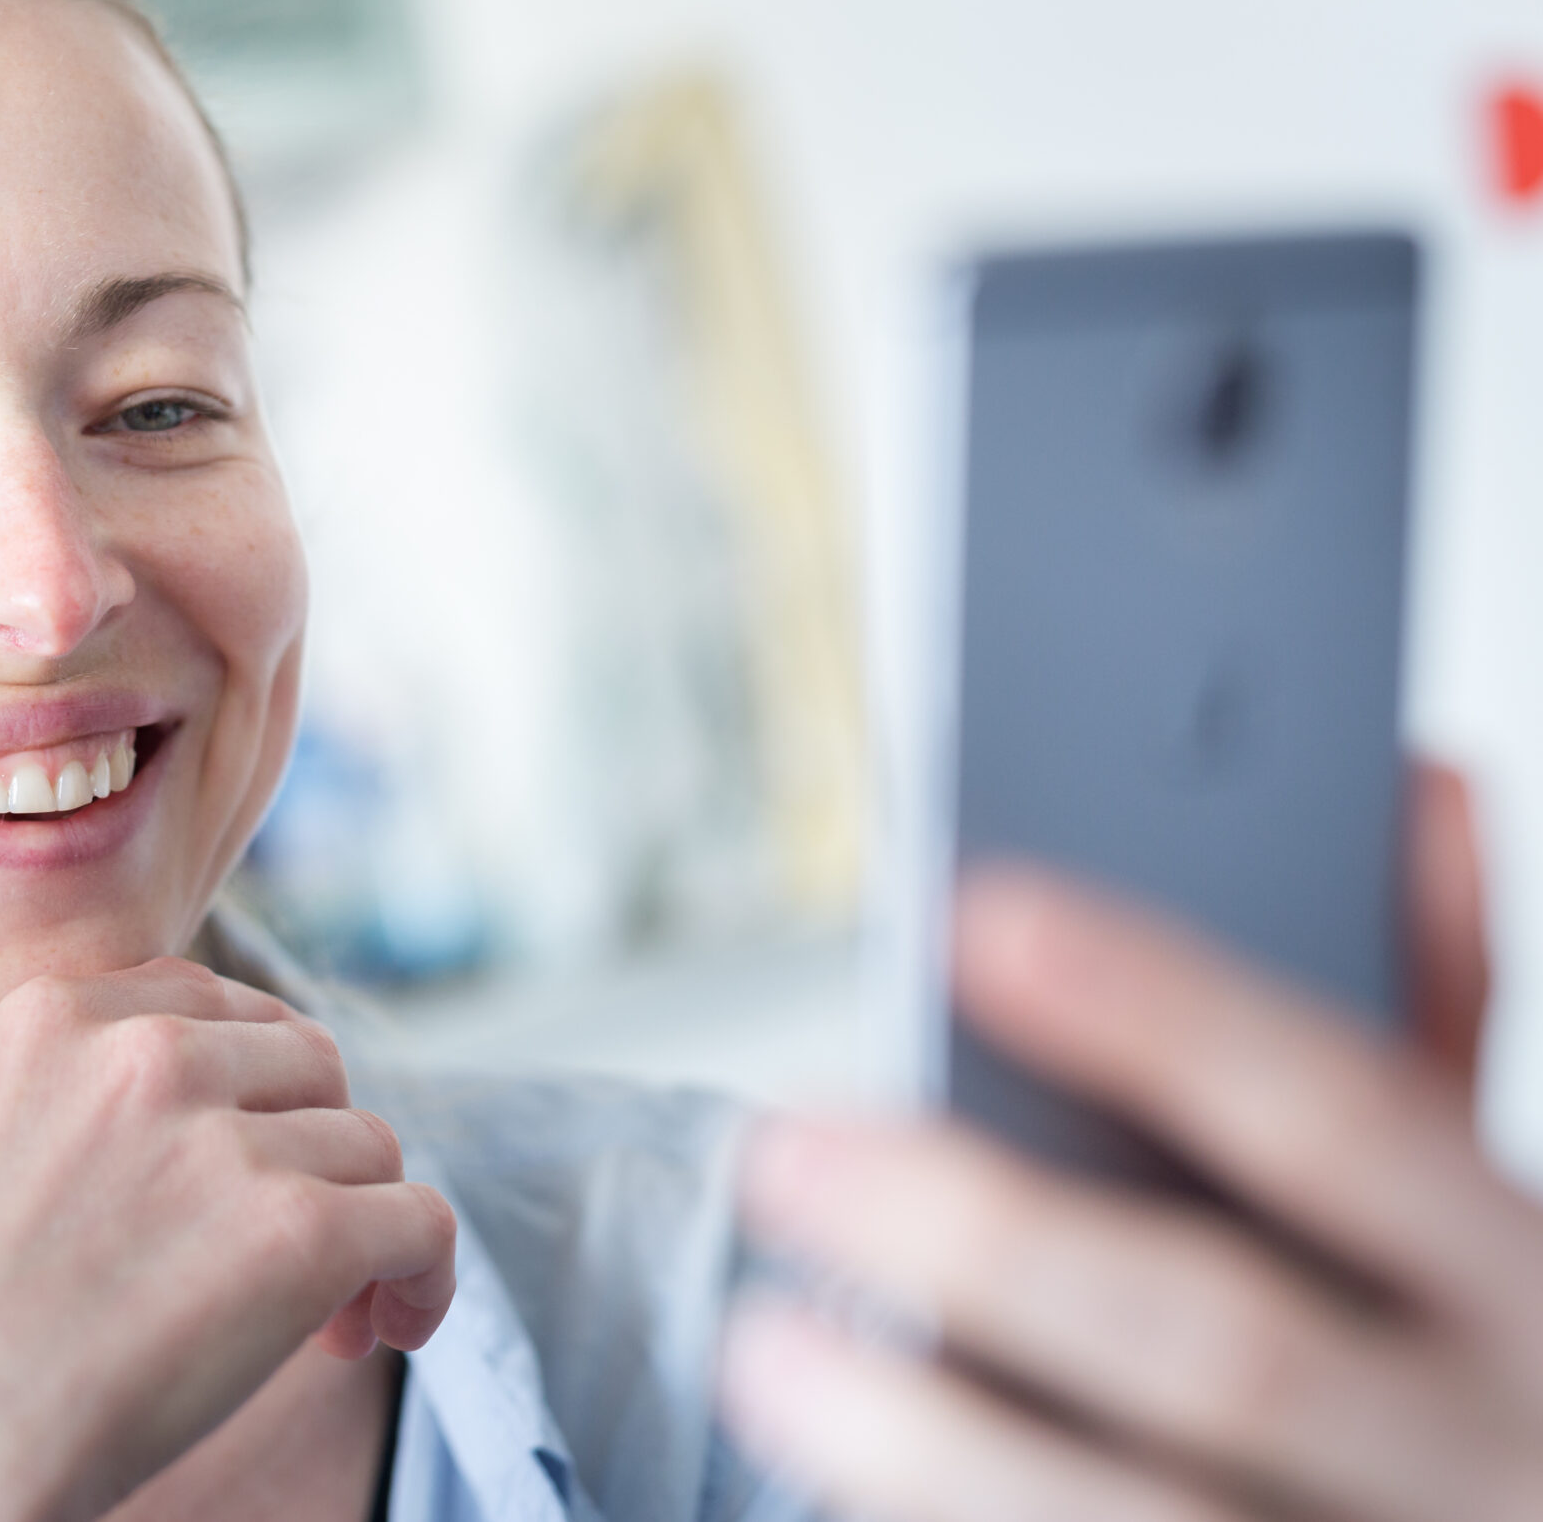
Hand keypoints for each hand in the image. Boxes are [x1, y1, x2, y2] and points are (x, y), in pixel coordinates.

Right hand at [0, 957, 455, 1521]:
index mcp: (61, 1016)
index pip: (212, 1003)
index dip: (241, 1087)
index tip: (225, 1167)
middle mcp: (152, 1053)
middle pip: (308, 1062)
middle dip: (310, 1146)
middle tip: (283, 1247)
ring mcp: (228, 1141)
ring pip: (370, 1146)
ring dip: (362, 1226)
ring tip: (325, 1313)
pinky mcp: (296, 1233)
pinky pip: (419, 1222)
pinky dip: (424, 1278)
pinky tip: (385, 1333)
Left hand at [723, 764, 1542, 1519]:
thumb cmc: (1458, 1363)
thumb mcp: (1477, 1210)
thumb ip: (1424, 1010)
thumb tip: (1409, 779)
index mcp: (1527, 1282)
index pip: (1353, 1119)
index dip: (1166, 1014)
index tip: (974, 912)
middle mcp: (1484, 1451)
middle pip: (1224, 1341)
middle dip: (988, 1240)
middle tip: (784, 1150)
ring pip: (1140, 1518)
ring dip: (929, 1431)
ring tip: (761, 1342)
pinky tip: (827, 1480)